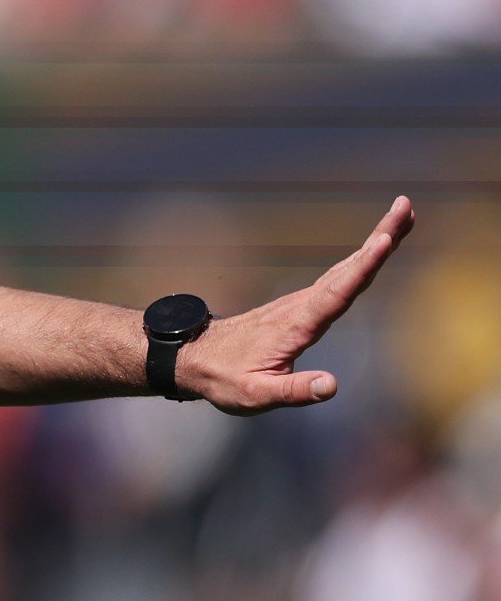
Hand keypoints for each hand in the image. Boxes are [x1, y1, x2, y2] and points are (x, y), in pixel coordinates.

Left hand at [181, 196, 414, 415]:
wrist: (194, 358)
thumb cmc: (224, 379)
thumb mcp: (255, 395)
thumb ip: (294, 390)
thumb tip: (332, 385)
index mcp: (296, 326)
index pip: (336, 293)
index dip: (363, 266)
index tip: (386, 238)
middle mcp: (299, 306)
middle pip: (347, 268)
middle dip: (379, 236)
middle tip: (406, 205)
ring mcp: (299, 302)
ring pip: (344, 268)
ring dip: (375, 241)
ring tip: (402, 216)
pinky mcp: (299, 305)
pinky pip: (337, 277)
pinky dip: (360, 259)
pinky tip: (374, 249)